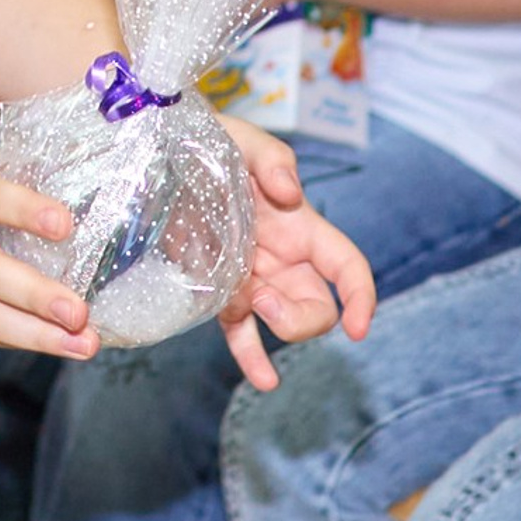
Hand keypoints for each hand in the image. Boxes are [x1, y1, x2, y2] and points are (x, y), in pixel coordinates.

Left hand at [219, 155, 374, 391]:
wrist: (159, 156)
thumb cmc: (210, 142)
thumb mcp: (243, 140)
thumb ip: (272, 160)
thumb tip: (291, 193)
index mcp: (299, 225)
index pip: (346, 267)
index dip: (361, 297)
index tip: (358, 327)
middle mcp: (282, 258)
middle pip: (318, 305)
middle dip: (303, 316)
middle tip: (261, 295)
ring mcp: (252, 278)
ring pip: (283, 320)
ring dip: (276, 328)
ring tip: (247, 306)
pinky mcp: (218, 290)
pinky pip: (241, 331)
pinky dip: (253, 356)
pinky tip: (265, 380)